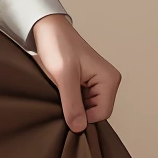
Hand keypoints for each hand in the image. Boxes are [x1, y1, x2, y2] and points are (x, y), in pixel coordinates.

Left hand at [30, 13, 120, 133]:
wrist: (48, 30)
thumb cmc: (58, 46)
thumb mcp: (64, 77)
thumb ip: (72, 103)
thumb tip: (79, 127)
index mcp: (109, 80)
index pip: (102, 114)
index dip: (83, 118)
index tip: (65, 112)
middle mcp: (108, 82)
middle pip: (95, 113)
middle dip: (78, 112)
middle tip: (60, 100)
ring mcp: (97, 83)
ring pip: (87, 108)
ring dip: (72, 106)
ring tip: (59, 93)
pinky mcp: (86, 83)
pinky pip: (81, 101)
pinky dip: (69, 101)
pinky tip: (59, 92)